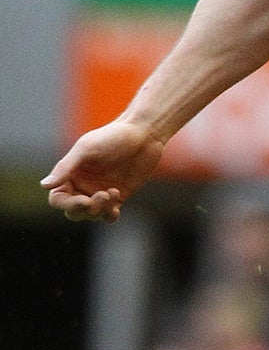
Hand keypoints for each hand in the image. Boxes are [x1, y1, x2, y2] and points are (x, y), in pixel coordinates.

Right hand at [42, 120, 166, 221]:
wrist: (143, 135)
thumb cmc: (112, 137)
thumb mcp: (86, 149)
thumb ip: (65, 167)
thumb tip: (43, 185)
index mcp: (70, 174)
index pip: (58, 199)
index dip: (68, 204)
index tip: (85, 200)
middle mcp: (82, 185)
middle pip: (74, 211)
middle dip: (85, 210)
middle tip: (101, 197)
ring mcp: (100, 192)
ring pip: (93, 214)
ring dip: (101, 209)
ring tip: (113, 192)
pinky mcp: (118, 196)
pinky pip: (109, 214)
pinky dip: (110, 215)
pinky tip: (116, 206)